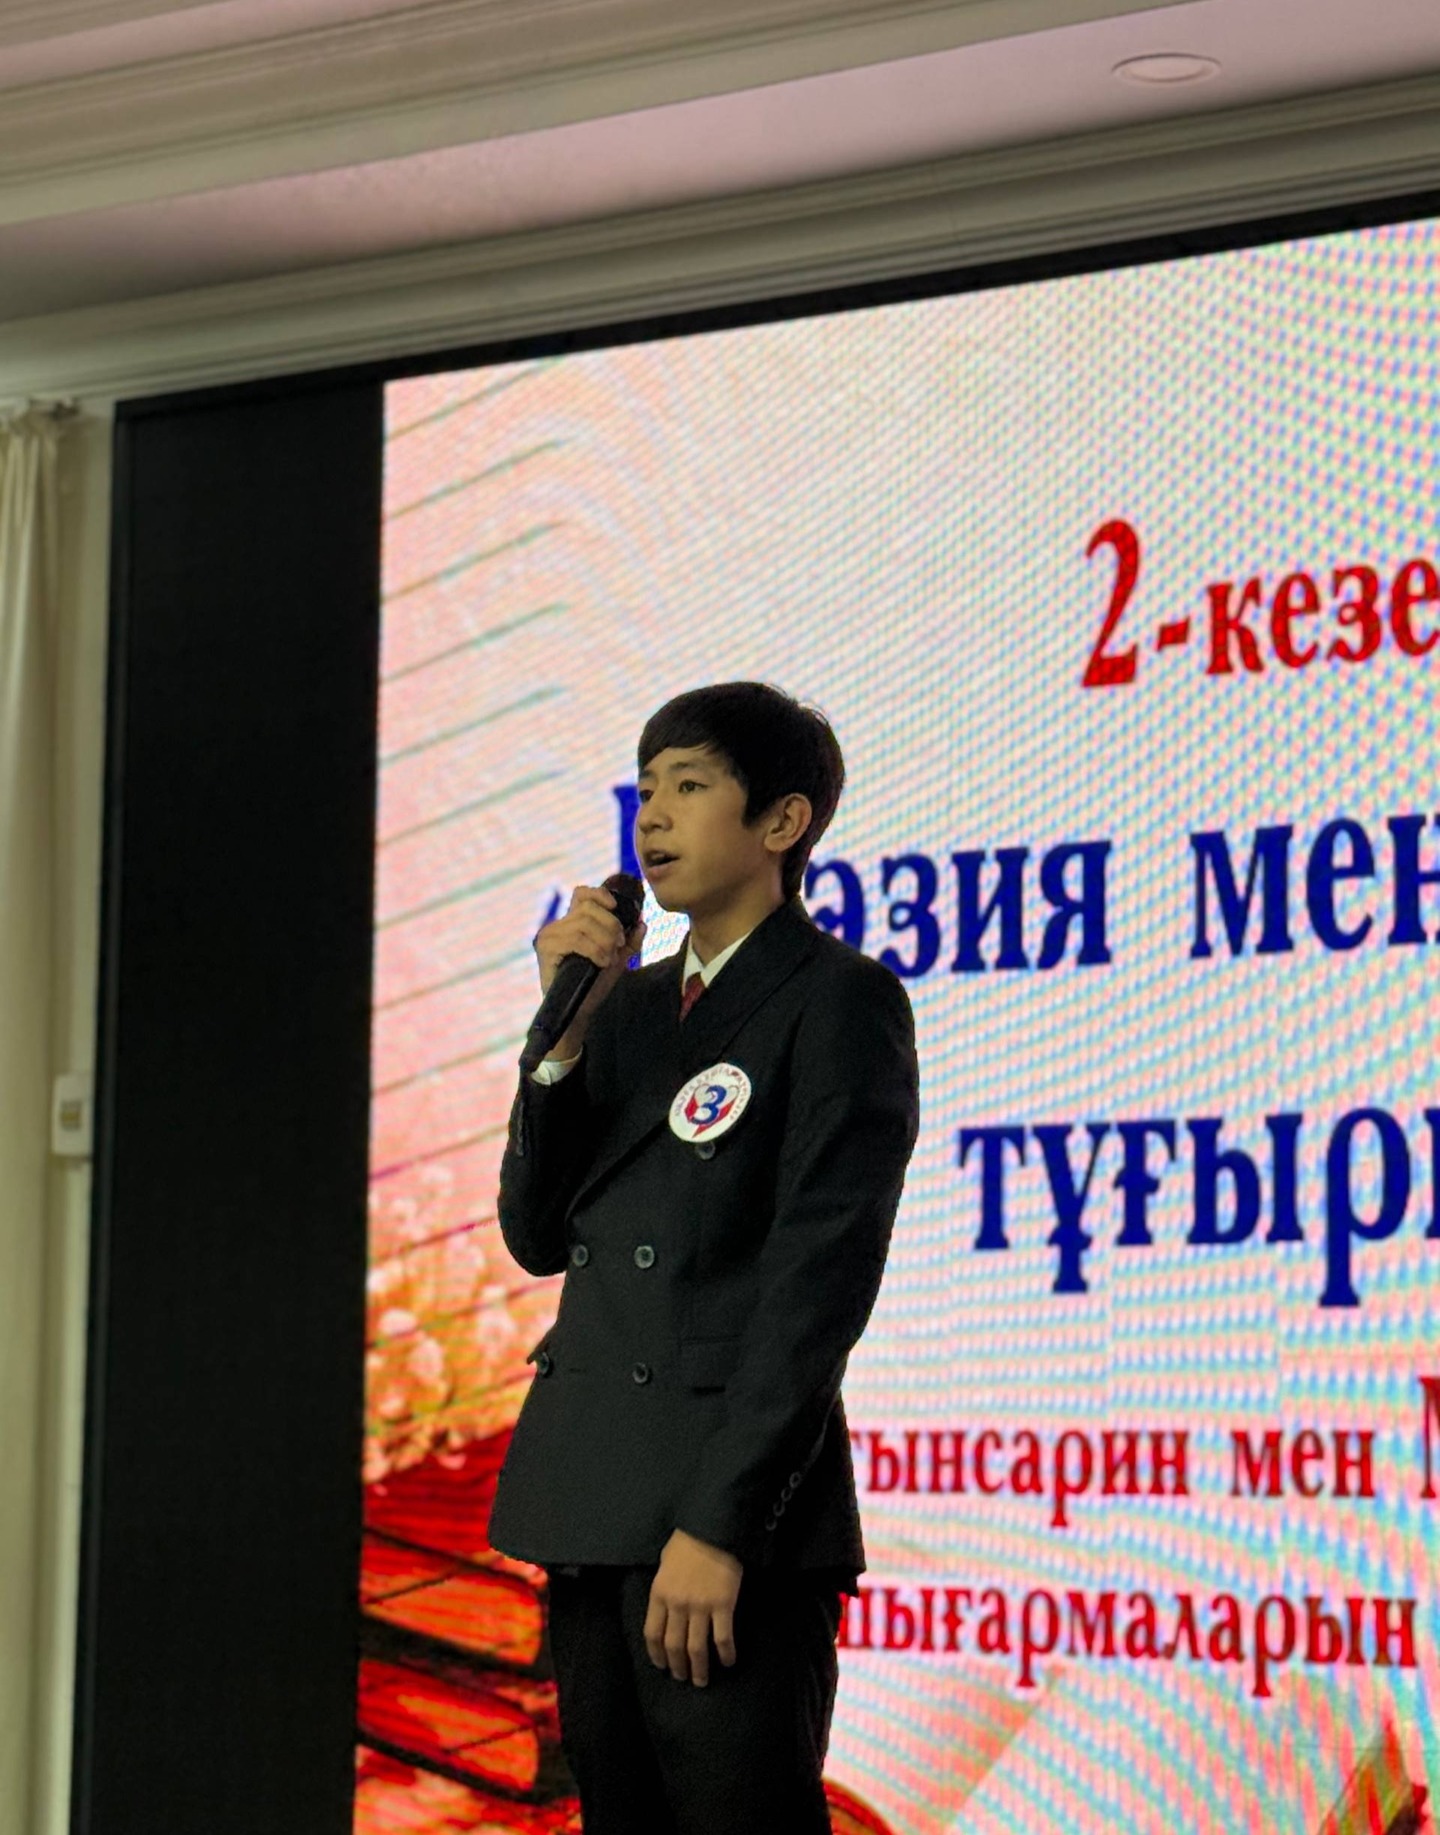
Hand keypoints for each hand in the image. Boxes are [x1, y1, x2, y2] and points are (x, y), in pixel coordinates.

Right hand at [535, 885, 645, 1057]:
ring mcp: (549, 937)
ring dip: (604, 940)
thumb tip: (642, 923)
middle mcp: (558, 926)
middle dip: (611, 925)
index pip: (582, 894)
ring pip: (583, 924)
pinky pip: (575, 940)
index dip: (599, 895)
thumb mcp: (617, 959)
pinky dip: (594, 950)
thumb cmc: (594, 984)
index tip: (615, 907)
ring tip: (609, 957)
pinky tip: (602, 962)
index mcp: (572, 923)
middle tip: (619, 945)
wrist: (579, 1011)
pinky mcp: (546, 950)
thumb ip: (630, 941)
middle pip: (588, 908)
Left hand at [644, 1529, 741, 1685]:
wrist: (714, 1528)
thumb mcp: (665, 1562)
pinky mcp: (723, 1605)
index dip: (656, 1654)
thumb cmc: (688, 1541)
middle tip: (683, 1678)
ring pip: (696, 1648)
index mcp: (659, 1593)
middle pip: (674, 1645)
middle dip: (678, 1667)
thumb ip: (664, 1586)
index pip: (652, 1633)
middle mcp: (677, 1604)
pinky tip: (728, 1662)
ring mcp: (700, 1606)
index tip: (662, 1666)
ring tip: (702, 1680)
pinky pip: (723, 1638)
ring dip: (699, 1669)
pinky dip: (725, 1653)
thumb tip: (666, 1603)